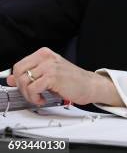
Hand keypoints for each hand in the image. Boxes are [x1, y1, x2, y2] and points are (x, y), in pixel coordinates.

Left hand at [7, 47, 122, 106]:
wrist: (90, 85)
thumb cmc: (72, 80)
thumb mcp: (48, 75)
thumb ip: (29, 75)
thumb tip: (10, 79)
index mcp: (44, 54)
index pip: (19, 65)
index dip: (18, 79)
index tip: (25, 87)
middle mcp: (47, 57)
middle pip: (18, 71)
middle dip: (21, 87)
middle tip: (31, 94)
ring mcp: (50, 66)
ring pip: (24, 81)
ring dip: (28, 94)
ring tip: (38, 97)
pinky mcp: (53, 76)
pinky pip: (32, 89)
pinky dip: (35, 98)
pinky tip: (43, 99)